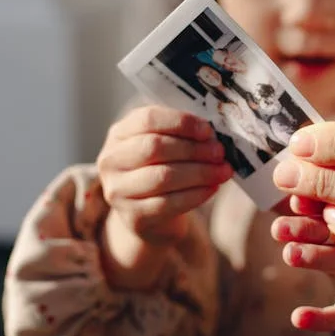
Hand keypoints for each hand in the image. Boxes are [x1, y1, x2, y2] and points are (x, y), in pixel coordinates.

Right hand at [96, 105, 232, 288]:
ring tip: (223, 171)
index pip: (147, 119)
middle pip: (154, 147)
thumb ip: (182, 135)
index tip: (208, 131)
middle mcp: (111, 160)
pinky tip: (212, 188)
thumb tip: (213, 135)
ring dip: (200, 172)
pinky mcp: (133, 216)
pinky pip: (168, 203)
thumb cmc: (160, 169)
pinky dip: (196, 194)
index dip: (181, 123)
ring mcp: (118, 190)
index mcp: (119, 133)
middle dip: (193, 149)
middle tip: (219, 153)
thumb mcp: (164, 145)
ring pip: (163, 177)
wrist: (149, 215)